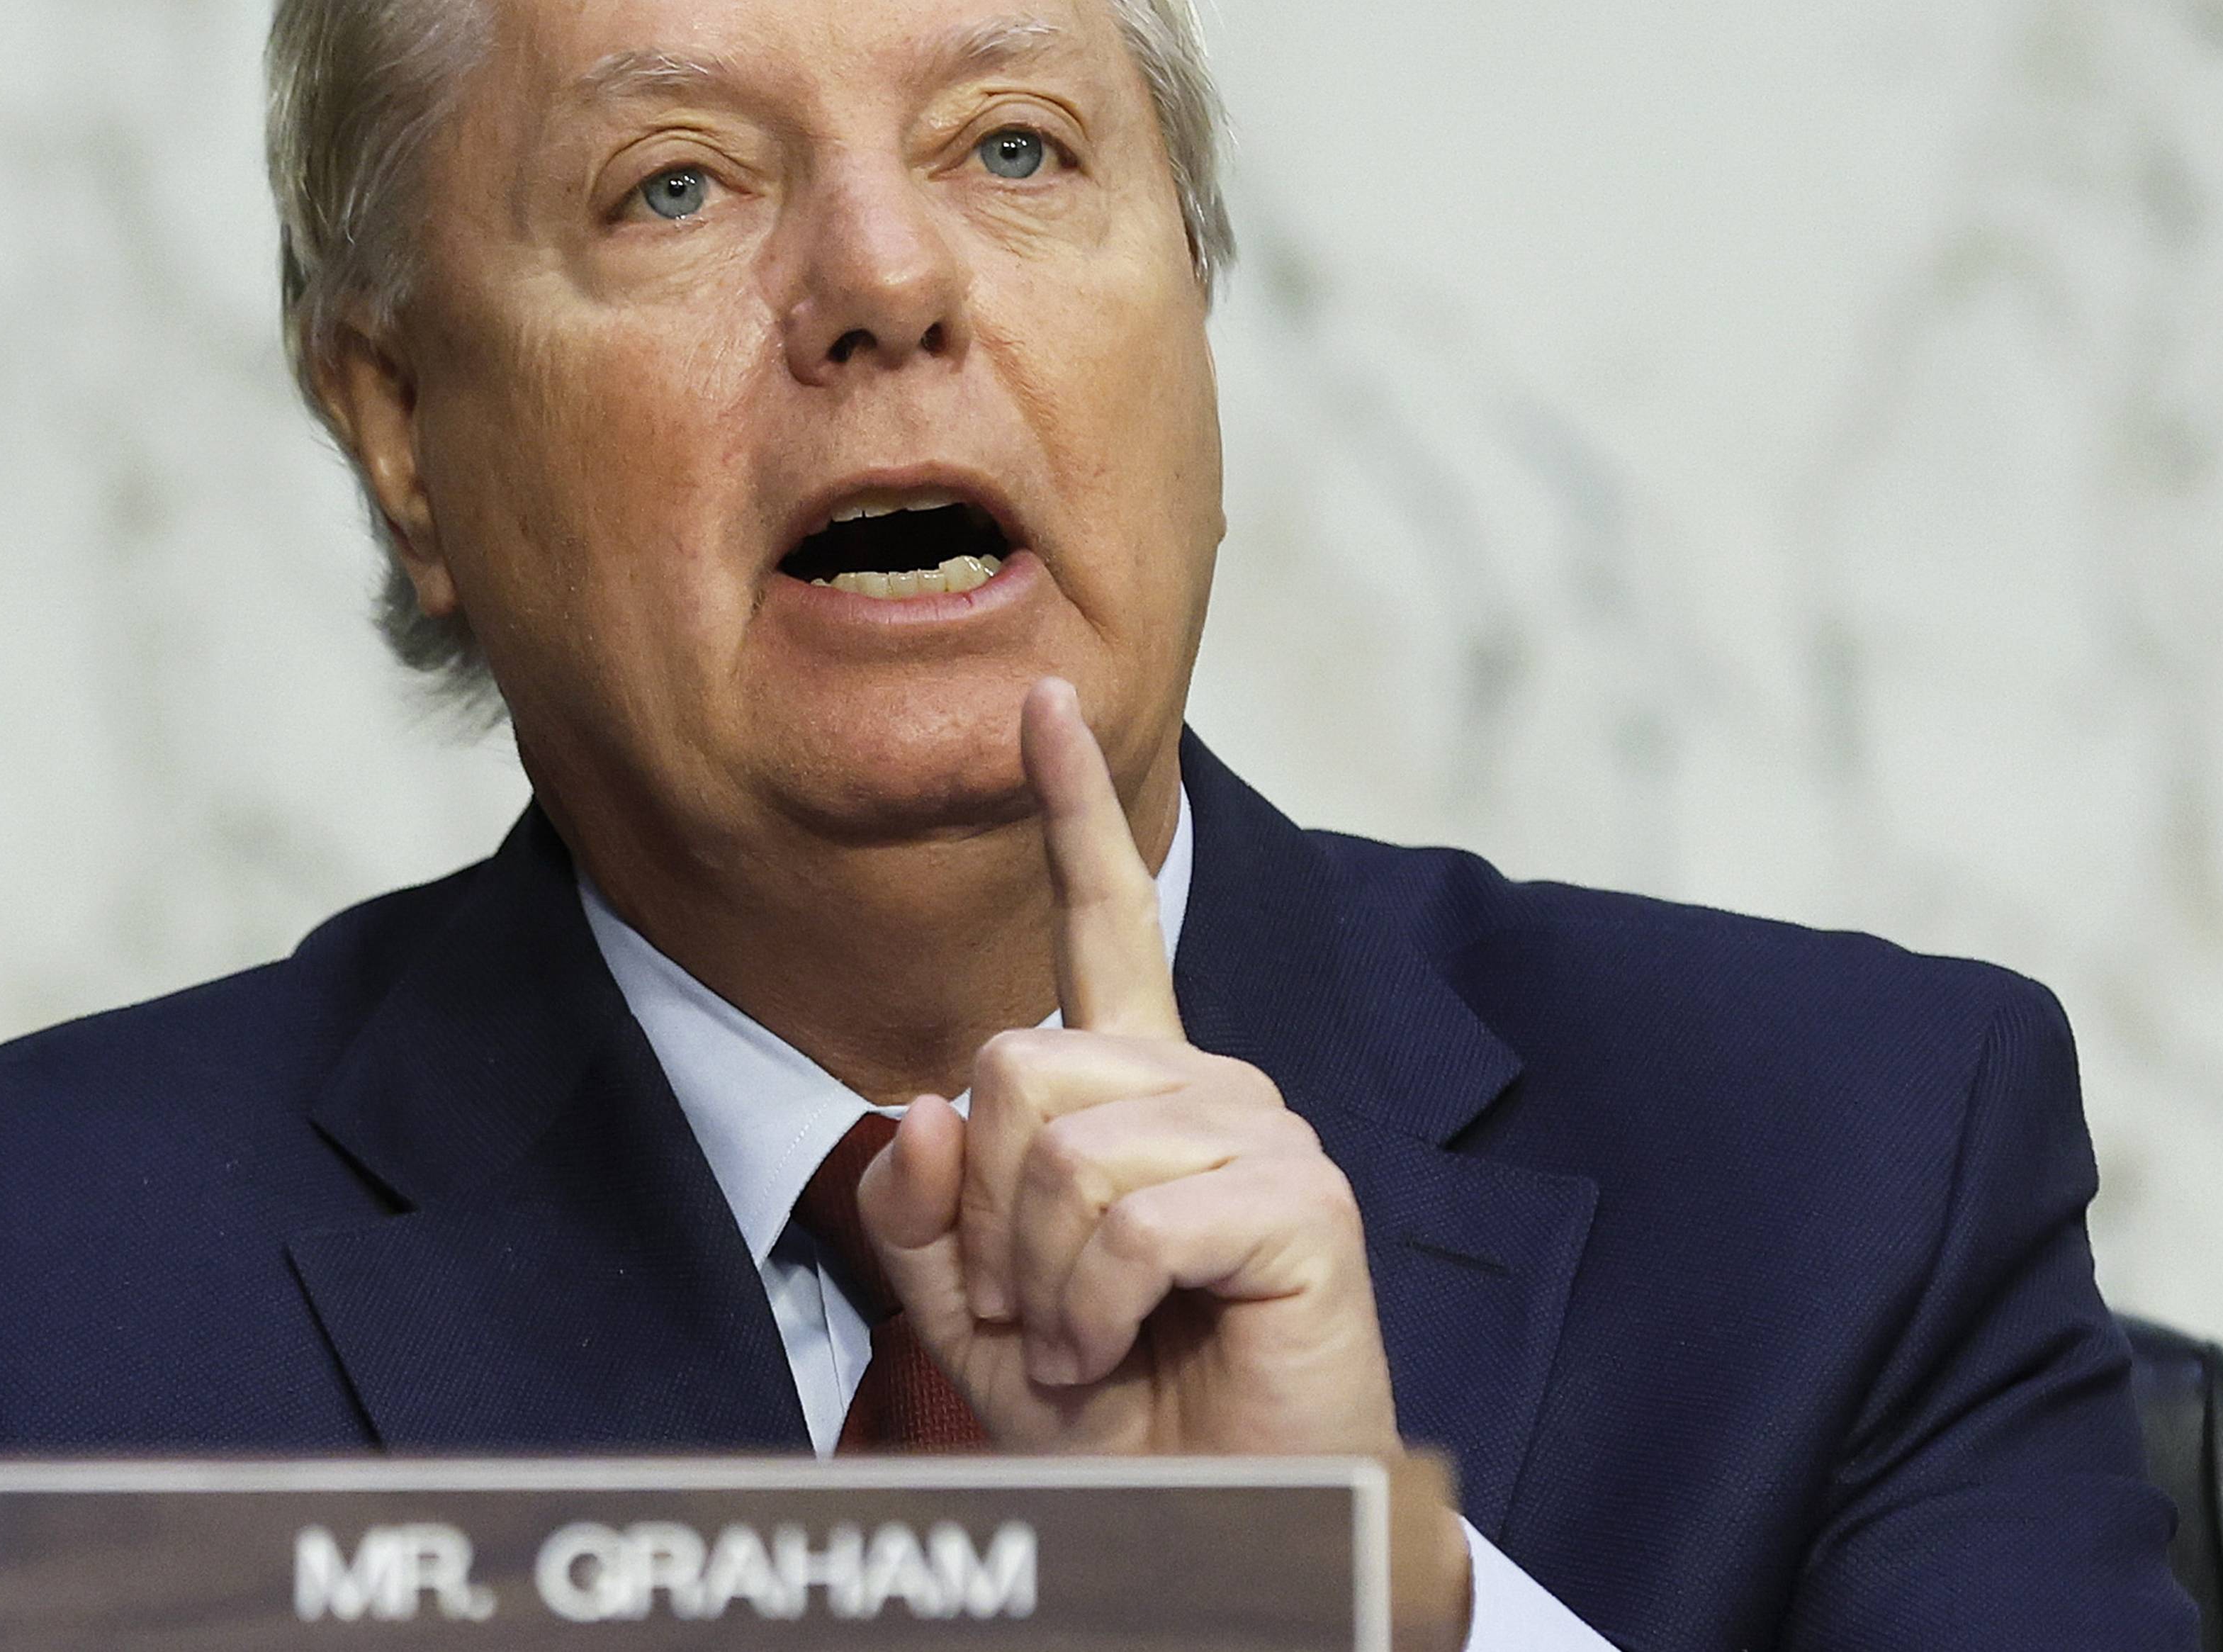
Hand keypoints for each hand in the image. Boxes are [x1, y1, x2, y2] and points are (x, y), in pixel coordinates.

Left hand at [857, 681, 1471, 1642]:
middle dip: (989, 1213)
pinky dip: (1092, 1311)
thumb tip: (922, 1105)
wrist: (1221, 1520)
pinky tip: (1126, 1350)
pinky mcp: (1300, 1201)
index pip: (1105, 925)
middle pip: (1015, 1065)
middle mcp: (1208, 1087)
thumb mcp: (976, 1316)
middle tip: (1038, 1311)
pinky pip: (1132, 1220)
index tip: (1039, 702)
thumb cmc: (1117, 1418)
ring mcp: (1262, 1133)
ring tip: (1092, 1343)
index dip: (1070, 814)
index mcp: (1137, 1092)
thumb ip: (924, 1215)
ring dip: (1042, 1280)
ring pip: (1065, 1147)